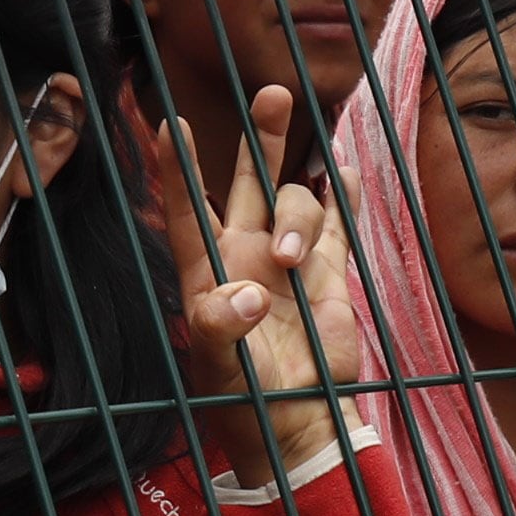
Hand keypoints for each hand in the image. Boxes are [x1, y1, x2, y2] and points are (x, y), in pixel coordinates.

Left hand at [170, 89, 362, 480]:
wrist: (297, 422)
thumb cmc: (244, 397)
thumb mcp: (219, 365)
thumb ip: (221, 328)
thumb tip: (249, 293)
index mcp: (209, 269)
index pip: (189, 207)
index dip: (180, 167)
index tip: (168, 122)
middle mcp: (246, 252)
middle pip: (249, 180)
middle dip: (261, 138)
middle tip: (272, 93)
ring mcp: (290, 259)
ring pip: (296, 202)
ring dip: (300, 214)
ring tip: (294, 260)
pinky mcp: (329, 273)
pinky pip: (338, 223)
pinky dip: (344, 197)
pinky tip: (346, 171)